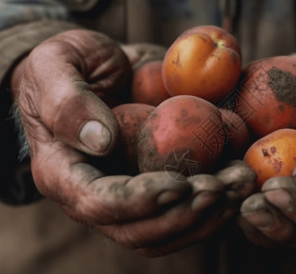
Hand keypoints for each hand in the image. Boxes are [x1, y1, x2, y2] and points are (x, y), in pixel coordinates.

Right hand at [10, 29, 255, 255]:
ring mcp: (127, 197)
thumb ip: (68, 102)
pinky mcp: (154, 187)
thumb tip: (102, 140)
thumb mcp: (54, 66)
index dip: (140, 201)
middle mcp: (94, 196)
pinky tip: (239, 179)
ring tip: (240, 183)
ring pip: (167, 230)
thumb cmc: (64, 64)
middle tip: (222, 186)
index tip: (179, 183)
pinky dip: (216, 203)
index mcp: (62, 173)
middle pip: (138, 231)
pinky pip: (185, 210)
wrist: (90, 69)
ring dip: (208, 215)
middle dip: (184, 214)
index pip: (98, 204)